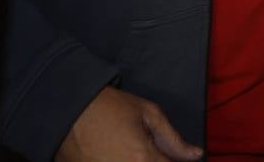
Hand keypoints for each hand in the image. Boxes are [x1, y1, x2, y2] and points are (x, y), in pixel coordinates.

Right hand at [56, 87, 202, 161]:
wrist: (67, 109)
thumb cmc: (108, 107)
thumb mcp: (148, 113)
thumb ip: (173, 139)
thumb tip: (196, 155)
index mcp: (143, 159)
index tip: (174, 156)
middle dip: (159, 161)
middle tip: (150, 150)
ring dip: (140, 161)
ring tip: (132, 149)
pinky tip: (120, 154)